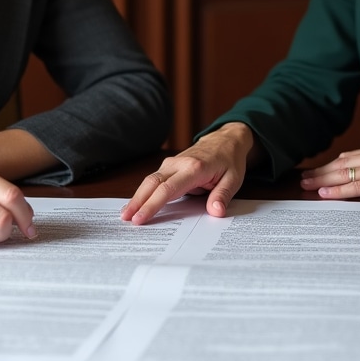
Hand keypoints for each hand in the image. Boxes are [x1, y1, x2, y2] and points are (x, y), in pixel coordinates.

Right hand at [120, 123, 259, 224]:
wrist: (225, 141)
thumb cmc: (229, 161)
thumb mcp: (234, 179)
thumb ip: (223, 195)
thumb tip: (216, 211)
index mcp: (194, 167)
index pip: (168, 189)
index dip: (152, 205)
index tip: (140, 218)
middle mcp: (178, 163)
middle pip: (152, 183)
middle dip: (137, 202)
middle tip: (125, 219)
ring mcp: (172, 163)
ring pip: (149, 180)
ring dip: (137, 197)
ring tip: (125, 215)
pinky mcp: (169, 166)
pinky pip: (153, 179)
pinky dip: (143, 192)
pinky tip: (136, 204)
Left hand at [299, 140, 359, 201]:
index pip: (349, 157)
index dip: (330, 165)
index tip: (316, 171)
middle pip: (341, 163)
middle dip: (320, 172)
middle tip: (302, 178)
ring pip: (344, 173)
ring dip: (322, 180)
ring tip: (306, 186)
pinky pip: (357, 186)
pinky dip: (339, 190)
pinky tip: (326, 194)